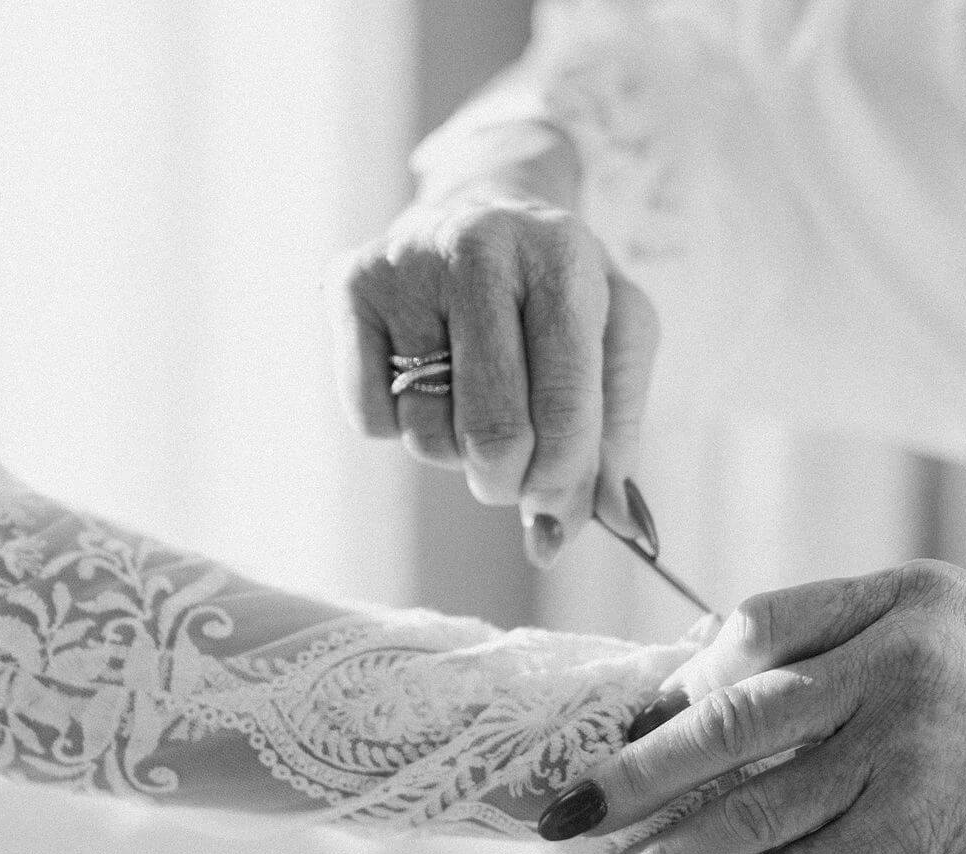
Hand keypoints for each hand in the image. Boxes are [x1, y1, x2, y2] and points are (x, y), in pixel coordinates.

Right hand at [330, 122, 658, 566]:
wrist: (483, 211)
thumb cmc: (562, 295)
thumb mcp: (618, 345)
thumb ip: (618, 439)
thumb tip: (596, 531)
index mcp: (560, 256)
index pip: (564, 404)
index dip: (565, 477)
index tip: (561, 499)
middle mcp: (476, 248)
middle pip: (493, 435)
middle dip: (512, 483)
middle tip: (519, 474)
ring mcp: (403, 265)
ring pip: (429, 437)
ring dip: (459, 453)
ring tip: (476, 400)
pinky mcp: (347, 286)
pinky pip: (373, 421)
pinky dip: (404, 427)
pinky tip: (426, 377)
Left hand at [537, 560, 965, 853]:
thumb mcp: (946, 647)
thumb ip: (844, 651)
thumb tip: (699, 684)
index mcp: (906, 595)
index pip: (758, 621)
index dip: (686, 675)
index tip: (641, 719)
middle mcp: (905, 654)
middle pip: (735, 712)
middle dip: (639, 770)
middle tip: (569, 811)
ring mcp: (912, 739)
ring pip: (755, 803)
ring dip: (674, 852)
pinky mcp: (918, 824)